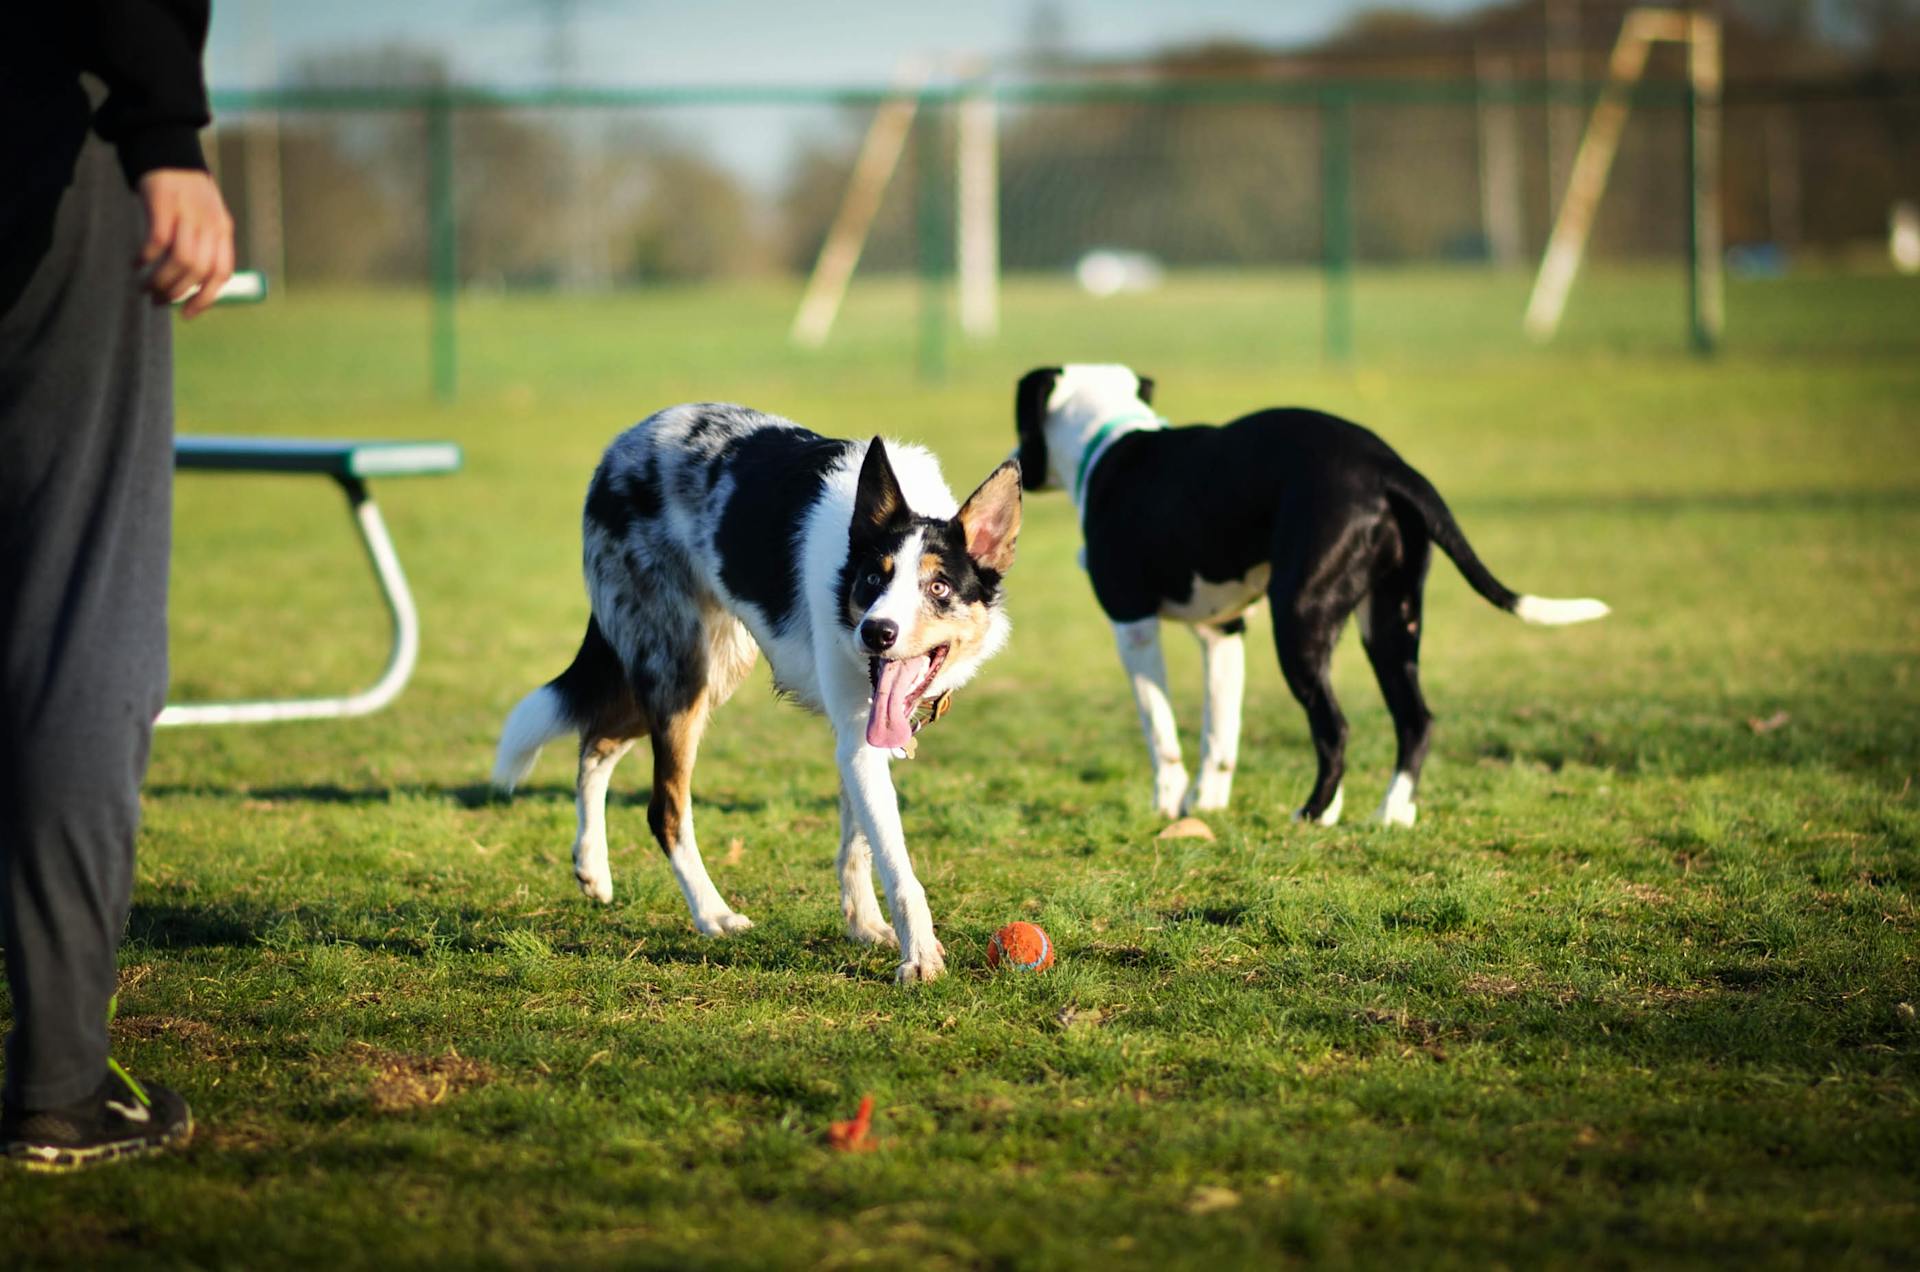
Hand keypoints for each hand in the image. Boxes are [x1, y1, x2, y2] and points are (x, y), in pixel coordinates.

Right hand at [135, 169, 234, 318]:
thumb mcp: (205, 216)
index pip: (222, 273)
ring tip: (144, 287)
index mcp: (223, 229)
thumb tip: (193, 286)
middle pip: (199, 271)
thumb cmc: (184, 191)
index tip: (187, 314)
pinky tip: (135, 263)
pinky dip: (146, 258)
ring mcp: (188, 213)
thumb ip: (206, 245)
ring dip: (160, 280)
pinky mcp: (164, 203)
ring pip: (181, 261)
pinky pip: (158, 241)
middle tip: (157, 301)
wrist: (168, 148)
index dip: (206, 298)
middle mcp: (210, 223)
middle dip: (177, 293)